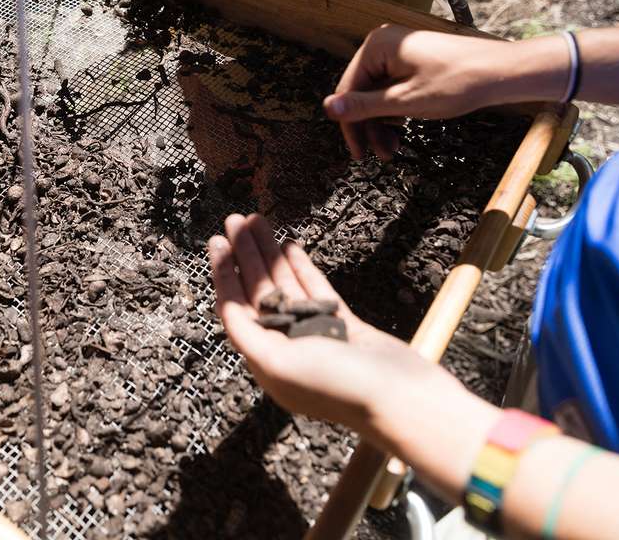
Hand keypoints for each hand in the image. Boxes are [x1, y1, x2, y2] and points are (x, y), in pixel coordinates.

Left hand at [208, 213, 444, 429]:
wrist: (402, 398)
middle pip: (259, 291)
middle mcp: (287, 346)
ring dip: (269, 253)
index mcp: (266, 360)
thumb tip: (226, 309)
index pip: (237, 308)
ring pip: (285, 285)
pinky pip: (314, 290)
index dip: (224, 274)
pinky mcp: (342, 325)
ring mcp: (315, 333)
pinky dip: (301, 267)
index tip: (216, 242)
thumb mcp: (278, 365)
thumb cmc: (338, 387)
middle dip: (245, 255)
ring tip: (257, 221)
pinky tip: (289, 244)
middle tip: (234, 219)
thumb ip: (247, 335)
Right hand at [324, 24, 512, 160]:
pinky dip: (396, 112)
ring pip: (378, 94)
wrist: (502, 72)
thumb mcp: (406, 101)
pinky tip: (402, 132)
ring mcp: (399, 52)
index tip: (357, 152)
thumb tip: (328, 108)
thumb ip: (365, 106)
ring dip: (382, 124)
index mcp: (376, 46)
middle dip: (369, 126)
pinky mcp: (413, 61)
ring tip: (392, 149)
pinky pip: (393, 89)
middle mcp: (383, 44)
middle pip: (362, 92)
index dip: (350, 124)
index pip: (348, 89)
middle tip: (377, 154)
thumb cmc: (459, 81)